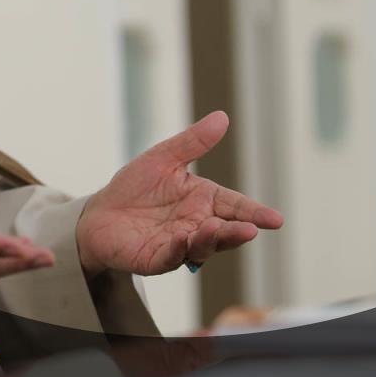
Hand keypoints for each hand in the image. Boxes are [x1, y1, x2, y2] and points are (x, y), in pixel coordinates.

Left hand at [75, 111, 283, 277]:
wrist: (100, 214)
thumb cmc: (135, 187)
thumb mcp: (163, 158)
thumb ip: (192, 143)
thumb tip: (222, 117)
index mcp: (204, 200)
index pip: (235, 206)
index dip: (255, 213)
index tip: (275, 219)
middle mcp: (197, 225)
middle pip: (224, 230)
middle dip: (238, 231)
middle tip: (250, 229)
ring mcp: (180, 245)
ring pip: (202, 246)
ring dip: (211, 240)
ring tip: (214, 228)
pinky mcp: (157, 258)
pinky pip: (171, 256)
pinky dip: (178, 250)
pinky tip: (182, 240)